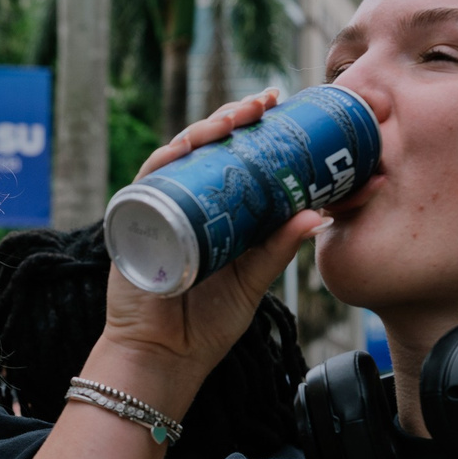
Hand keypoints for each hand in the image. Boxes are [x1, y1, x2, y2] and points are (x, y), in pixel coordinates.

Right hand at [91, 90, 327, 406]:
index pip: (242, 162)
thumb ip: (280, 248)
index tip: (293, 114)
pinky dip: (169, 157)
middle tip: (268, 102)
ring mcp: (163, 206)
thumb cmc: (206, 323)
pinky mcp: (137, 218)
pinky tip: (189, 144)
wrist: (164, 356)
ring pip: (183, 154)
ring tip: (236, 117)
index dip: (264, 135)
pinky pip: (151, 178)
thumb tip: (320, 215)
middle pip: (212, 148)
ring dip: (208, 129)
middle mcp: (190, 201)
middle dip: (238, 118)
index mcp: (221, 213)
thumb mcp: (252, 280)